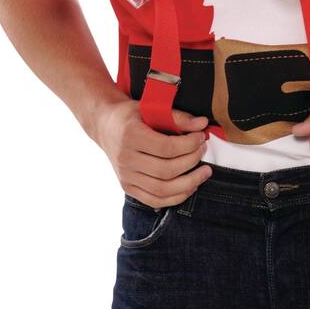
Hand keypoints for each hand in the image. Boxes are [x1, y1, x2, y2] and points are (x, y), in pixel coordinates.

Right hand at [94, 99, 212, 208]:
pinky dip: (176, 197)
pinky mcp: (127, 187)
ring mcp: (125, 176)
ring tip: (204, 172)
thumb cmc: (131, 115)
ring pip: (162, 189)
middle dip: (192, 161)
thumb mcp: (151, 108)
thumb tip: (202, 124)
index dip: (189, 144)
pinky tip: (190, 186)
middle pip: (166, 170)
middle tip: (203, 150)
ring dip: (189, 183)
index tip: (200, 137)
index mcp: (130, 136)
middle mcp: (125, 159)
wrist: (105, 126)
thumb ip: (177, 117)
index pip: (167, 147)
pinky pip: (154, 200)